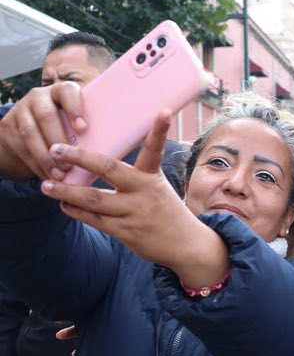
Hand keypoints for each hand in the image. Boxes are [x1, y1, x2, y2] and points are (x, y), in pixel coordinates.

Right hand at [0, 81, 85, 180]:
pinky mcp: (8, 127)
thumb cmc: (64, 126)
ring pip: (30, 133)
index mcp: (60, 91)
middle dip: (58, 141)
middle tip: (70, 164)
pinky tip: (48, 177)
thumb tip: (113, 145)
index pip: (67, 91)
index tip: (83, 128)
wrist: (28, 129)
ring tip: (59, 175)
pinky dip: (36, 165)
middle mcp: (38, 96)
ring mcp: (21, 111)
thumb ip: (87, 126)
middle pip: (46, 116)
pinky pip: (21, 148)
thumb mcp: (74, 120)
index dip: (75, 108)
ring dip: (46, 158)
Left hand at [39, 111, 228, 280]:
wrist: (186, 245)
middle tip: (56, 149)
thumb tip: (99, 164)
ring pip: (94, 200)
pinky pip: (95, 220)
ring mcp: (134, 213)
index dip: (159, 130)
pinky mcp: (127, 232)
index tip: (162, 111)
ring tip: (45, 186)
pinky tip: (64, 205)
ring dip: (66, 192)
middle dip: (80, 158)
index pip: (154, 150)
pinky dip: (77, 212)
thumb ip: (133, 177)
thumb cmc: (166, 212)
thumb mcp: (157, 188)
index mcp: (152, 177)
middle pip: (109, 170)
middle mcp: (144, 192)